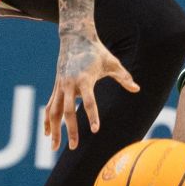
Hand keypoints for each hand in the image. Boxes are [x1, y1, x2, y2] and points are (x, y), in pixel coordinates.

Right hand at [44, 33, 138, 150]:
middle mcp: (69, 84)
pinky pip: (50, 106)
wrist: (75, 37)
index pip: (88, 101)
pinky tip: (48, 134)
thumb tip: (137, 89)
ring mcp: (60, 86)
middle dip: (71, 130)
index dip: (92, 116)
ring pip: (54, 112)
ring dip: (54, 130)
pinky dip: (47, 120)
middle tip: (74, 147)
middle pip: (67, 111)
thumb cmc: (96, 51)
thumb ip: (124, 77)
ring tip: (55, 148)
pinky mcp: (56, 88)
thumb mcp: (112, 62)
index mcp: (84, 79)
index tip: (96, 129)